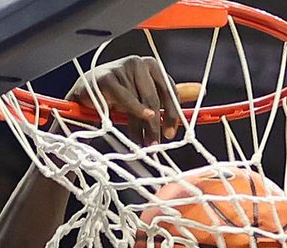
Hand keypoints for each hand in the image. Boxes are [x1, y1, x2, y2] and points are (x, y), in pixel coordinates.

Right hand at [68, 55, 198, 146]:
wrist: (86, 93)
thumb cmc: (119, 95)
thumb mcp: (146, 97)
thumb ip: (169, 95)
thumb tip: (200, 90)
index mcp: (153, 66)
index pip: (170, 91)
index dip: (172, 115)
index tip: (171, 134)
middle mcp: (140, 63)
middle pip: (156, 99)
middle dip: (157, 126)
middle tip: (156, 145)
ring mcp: (123, 67)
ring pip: (141, 103)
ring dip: (143, 128)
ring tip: (143, 144)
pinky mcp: (108, 77)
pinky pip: (126, 99)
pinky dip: (134, 114)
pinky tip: (137, 128)